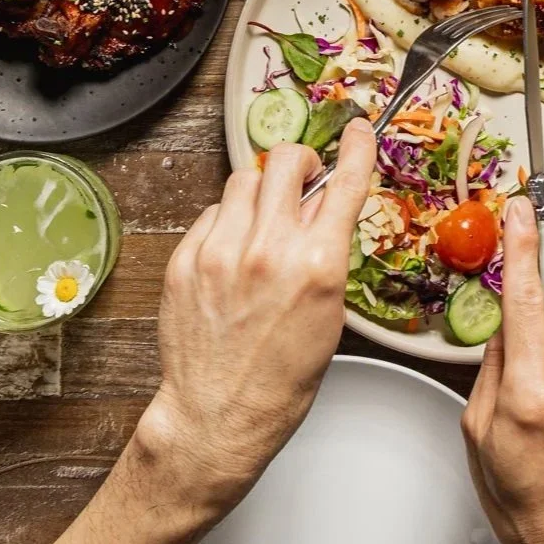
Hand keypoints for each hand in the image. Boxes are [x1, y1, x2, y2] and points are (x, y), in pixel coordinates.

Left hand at [136, 122, 376, 509]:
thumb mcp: (329, 314)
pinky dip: (226, 222)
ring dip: (260, 191)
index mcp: (317, 265)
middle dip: (299, 163)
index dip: (356, 147)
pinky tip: (232, 252)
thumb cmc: (281, 378)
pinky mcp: (187, 259)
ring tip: (262, 221)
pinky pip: (212, 213)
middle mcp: (268, 249)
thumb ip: (327, 253)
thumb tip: (326, 208)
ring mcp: (222, 251)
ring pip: (244, 179)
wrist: (219, 415)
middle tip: (301, 178)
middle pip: (285, 161)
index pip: (344, 183)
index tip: (357, 128)